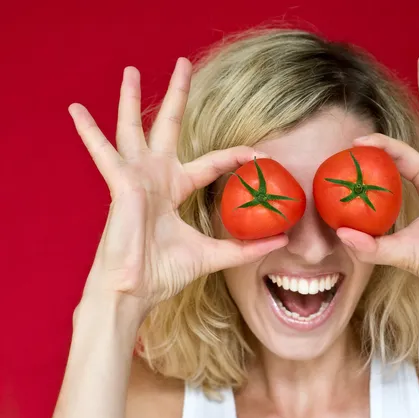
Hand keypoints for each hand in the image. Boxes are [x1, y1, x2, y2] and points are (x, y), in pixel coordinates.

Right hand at [71, 58, 287, 312]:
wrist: (135, 290)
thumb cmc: (163, 272)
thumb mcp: (212, 255)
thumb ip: (245, 247)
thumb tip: (281, 242)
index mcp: (175, 189)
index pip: (212, 162)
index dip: (237, 155)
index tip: (261, 154)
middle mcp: (156, 177)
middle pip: (168, 127)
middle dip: (177, 96)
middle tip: (184, 64)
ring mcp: (137, 177)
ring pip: (133, 128)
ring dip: (130, 98)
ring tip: (131, 69)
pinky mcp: (121, 183)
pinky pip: (103, 152)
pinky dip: (89, 132)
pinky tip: (76, 109)